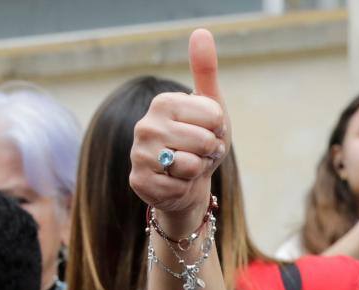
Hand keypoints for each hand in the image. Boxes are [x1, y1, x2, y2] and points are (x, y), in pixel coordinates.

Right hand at [130, 29, 229, 235]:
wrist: (187, 184)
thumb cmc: (200, 143)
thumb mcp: (210, 108)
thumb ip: (205, 71)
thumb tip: (201, 31)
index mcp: (163, 102)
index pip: (214, 116)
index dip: (219, 130)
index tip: (207, 132)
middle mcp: (145, 125)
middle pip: (204, 141)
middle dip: (209, 153)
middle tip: (198, 153)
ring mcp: (139, 154)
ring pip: (191, 165)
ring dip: (197, 171)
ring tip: (187, 167)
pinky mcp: (140, 181)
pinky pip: (179, 186)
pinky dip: (184, 188)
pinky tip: (175, 183)